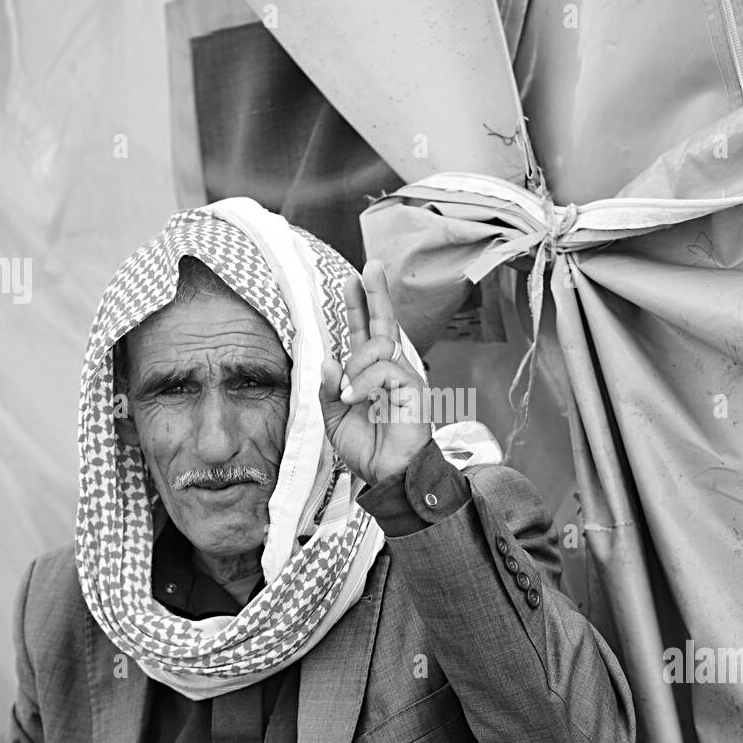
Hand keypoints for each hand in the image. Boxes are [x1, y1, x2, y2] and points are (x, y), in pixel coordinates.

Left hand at [319, 261, 430, 485]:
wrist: (388, 477)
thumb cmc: (368, 450)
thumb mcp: (335, 418)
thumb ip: (328, 389)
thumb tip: (328, 359)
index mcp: (372, 375)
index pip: (367, 333)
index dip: (361, 306)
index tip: (354, 279)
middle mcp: (392, 371)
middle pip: (386, 324)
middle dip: (377, 293)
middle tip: (371, 265)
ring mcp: (406, 379)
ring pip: (380, 346)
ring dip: (355, 366)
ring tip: (347, 395)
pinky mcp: (414, 390)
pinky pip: (384, 369)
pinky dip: (361, 383)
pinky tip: (353, 399)